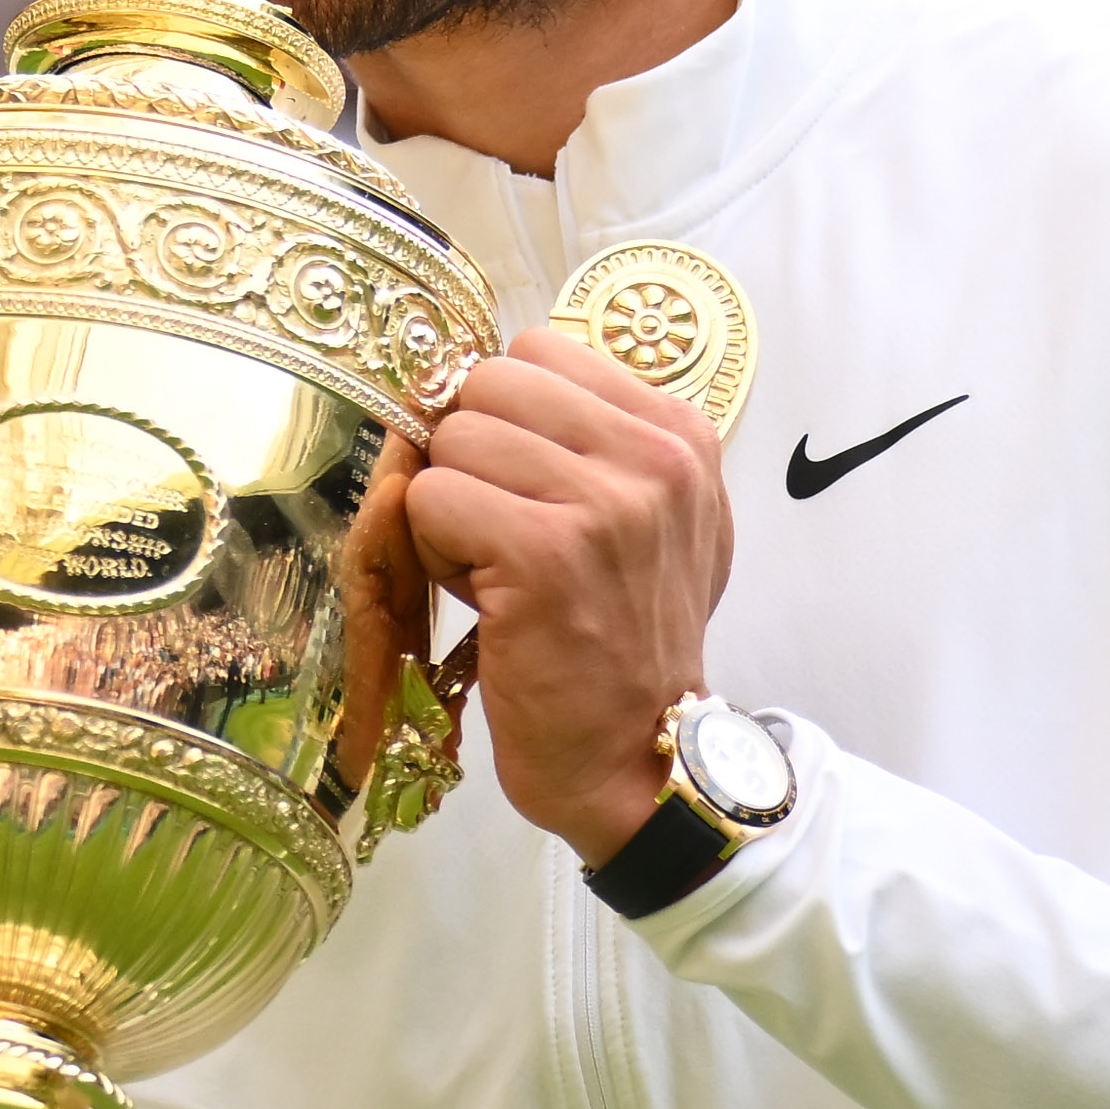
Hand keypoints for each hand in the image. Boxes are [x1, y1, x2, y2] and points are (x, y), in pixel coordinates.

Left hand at [373, 327, 727, 859]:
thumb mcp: (652, 522)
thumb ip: (596, 440)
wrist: (640, 759)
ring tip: (498, 572)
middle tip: (503, 533)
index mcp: (680, 433)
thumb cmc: (627, 642)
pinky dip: (433, 551)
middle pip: (488, 383)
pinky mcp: (543, 553)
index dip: (507, 417)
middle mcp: (655, 457)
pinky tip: (484, 600)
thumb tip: (487, 378)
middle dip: (472, 455)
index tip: (531, 489)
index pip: (540, 349)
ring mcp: (602, 502)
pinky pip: (429, 498)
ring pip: (452, 438)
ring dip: (450, 509)